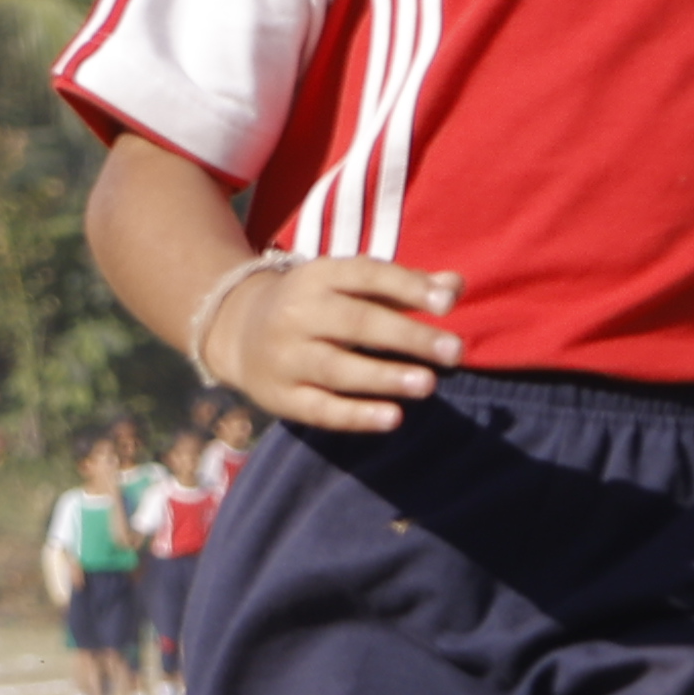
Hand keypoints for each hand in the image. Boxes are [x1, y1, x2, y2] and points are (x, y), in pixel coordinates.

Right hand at [208, 257, 462, 435]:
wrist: (237, 329)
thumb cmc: (317, 305)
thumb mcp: (350, 285)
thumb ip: (405, 286)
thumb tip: (455, 287)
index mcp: (318, 276)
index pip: (366, 276)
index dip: (408, 288)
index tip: (448, 303)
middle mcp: (297, 313)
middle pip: (356, 323)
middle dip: (408, 337)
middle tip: (455, 351)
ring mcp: (285, 357)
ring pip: (337, 368)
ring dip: (384, 377)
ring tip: (429, 384)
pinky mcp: (280, 397)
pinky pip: (320, 408)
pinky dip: (357, 415)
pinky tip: (393, 418)